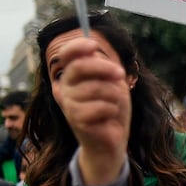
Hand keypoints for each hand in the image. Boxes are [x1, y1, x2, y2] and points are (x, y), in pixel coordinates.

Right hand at [53, 37, 130, 185]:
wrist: (112, 140)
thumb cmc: (112, 108)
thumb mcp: (113, 83)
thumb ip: (103, 67)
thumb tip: (94, 49)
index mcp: (72, 76)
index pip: (66, 55)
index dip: (77, 46)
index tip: (94, 45)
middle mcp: (65, 88)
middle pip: (80, 67)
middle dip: (104, 68)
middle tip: (120, 74)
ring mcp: (68, 104)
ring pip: (96, 88)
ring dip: (114, 95)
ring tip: (114, 105)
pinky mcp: (76, 120)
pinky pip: (101, 106)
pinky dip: (112, 110)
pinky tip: (109, 117)